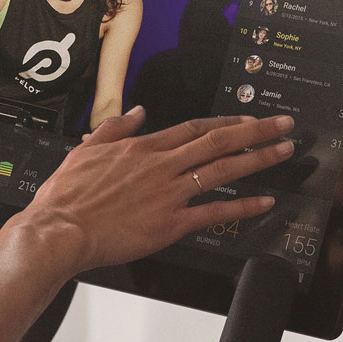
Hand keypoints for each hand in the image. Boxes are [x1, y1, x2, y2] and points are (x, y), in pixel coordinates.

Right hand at [25, 106, 295, 270]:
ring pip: (222, 170)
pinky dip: (241, 207)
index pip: (193, 128)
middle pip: (218, 142)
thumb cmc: (66, 197)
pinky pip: (214, 212)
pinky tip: (263, 203)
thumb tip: (136, 111)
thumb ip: (115, 127)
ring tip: (282, 152)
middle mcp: (161, 166)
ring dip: (257, 159)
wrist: (59, 230)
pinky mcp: (170, 224)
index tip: (248, 119)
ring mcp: (169, 194)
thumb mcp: (85, 149)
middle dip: (256, 132)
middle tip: (282, 126)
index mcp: (141, 148)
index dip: (226, 122)